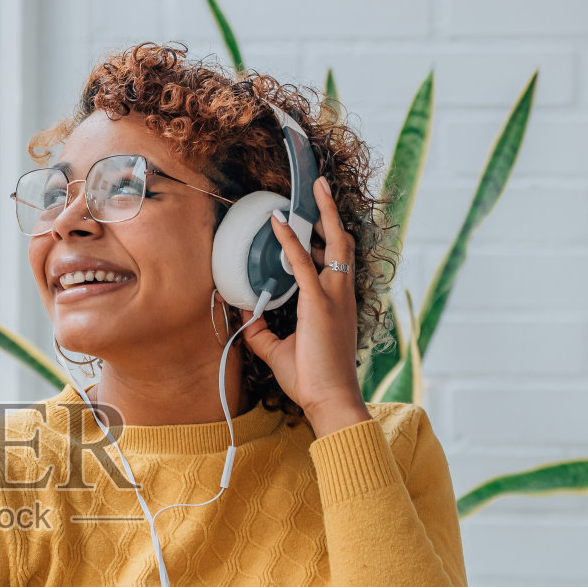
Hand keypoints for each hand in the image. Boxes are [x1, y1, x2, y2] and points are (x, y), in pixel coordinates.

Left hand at [240, 175, 370, 436]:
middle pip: (344, 243)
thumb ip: (260, 327)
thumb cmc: (312, 378)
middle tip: (321, 187)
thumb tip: (244, 307)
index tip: (317, 218)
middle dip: (333, 212)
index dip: (328, 236)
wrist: (330, 399)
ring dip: (324, 213)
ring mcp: (334, 297)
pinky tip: (278, 223)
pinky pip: (304, 264)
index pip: (336, 261)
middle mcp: (341, 294)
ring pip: (336, 243)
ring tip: (314, 188)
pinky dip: (290, 241)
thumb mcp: (277, 349)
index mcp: (336, 303)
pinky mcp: (319, 304)